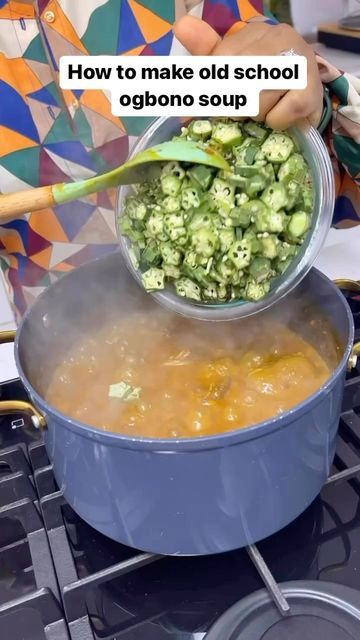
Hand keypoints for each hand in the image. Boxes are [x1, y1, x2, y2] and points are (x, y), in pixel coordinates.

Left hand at [174, 16, 322, 129]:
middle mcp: (279, 38)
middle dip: (236, 105)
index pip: (221, 61)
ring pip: (257, 101)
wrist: (304, 100)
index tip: (216, 103)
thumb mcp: (230, 66)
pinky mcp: (311, 89)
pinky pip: (278, 115)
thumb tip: (181, 26)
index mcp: (254, 32)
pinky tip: (281, 116)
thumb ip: (206, 51)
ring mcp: (299, 61)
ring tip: (265, 110)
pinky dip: (275, 122)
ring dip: (256, 115)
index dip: (215, 90)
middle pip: (237, 84)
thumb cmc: (262, 84)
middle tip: (244, 109)